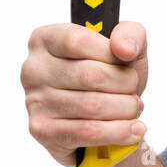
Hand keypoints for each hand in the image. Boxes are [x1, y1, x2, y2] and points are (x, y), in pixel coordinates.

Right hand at [21, 21, 148, 166]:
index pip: (79, 41)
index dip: (111, 53)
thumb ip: (130, 34)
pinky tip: (133, 129)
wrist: (105, 114)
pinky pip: (88, 132)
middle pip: (91, 76)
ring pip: (93, 106)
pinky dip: (119, 132)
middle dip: (125, 84)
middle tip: (134, 89)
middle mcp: (33, 69)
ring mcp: (34, 101)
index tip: (127, 60)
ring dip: (125, 109)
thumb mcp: (126, 47)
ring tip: (133, 108)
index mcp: (46, 39)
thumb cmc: (111, 74)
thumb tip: (124, 49)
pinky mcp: (43, 130)